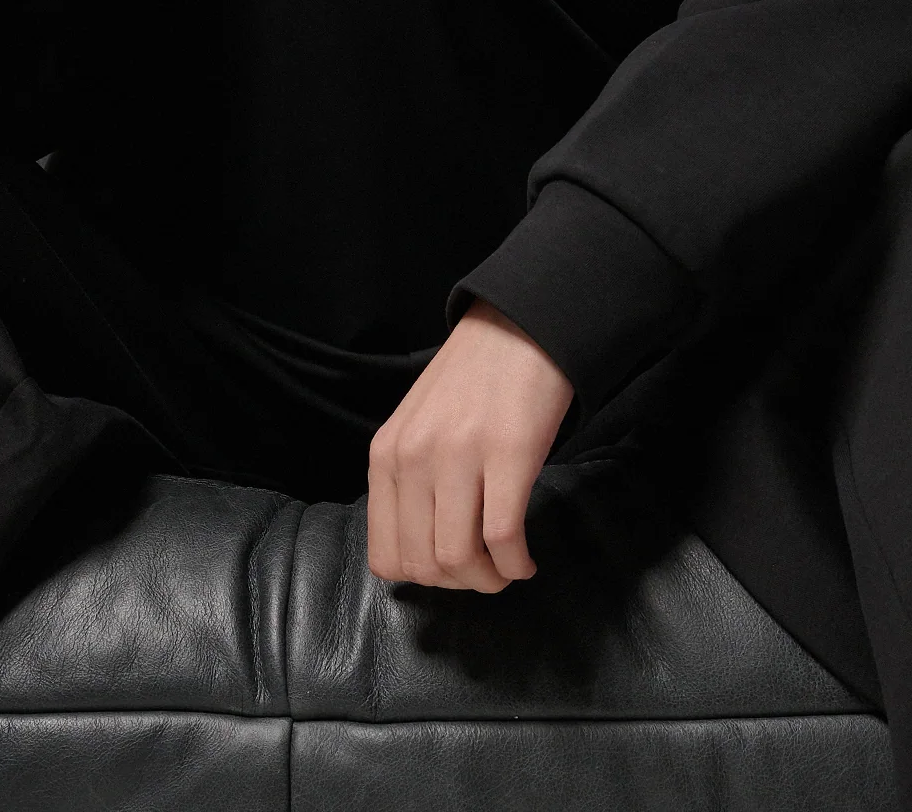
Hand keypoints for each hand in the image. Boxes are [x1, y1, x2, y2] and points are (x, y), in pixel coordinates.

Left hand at [366, 301, 574, 594]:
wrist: (519, 326)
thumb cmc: (471, 380)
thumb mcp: (417, 427)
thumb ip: (408, 481)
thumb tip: (418, 551)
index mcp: (386, 454)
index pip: (386, 556)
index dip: (423, 579)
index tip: (453, 570)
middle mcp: (414, 457)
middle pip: (425, 566)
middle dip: (461, 585)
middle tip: (487, 573)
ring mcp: (459, 454)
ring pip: (460, 558)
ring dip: (490, 579)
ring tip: (507, 567)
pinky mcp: (509, 452)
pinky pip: (503, 538)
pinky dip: (516, 563)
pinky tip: (526, 559)